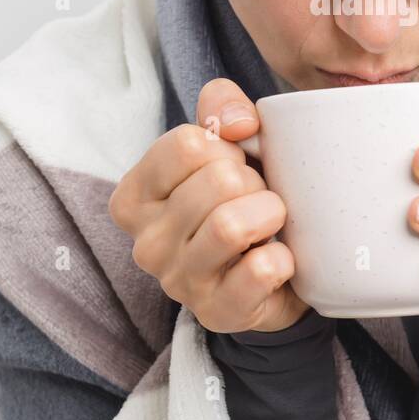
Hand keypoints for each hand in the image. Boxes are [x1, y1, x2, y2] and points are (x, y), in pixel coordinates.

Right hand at [108, 78, 306, 332]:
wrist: (272, 272)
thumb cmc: (240, 199)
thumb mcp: (227, 143)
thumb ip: (221, 107)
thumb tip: (239, 123)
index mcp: (135, 196)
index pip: (186, 144)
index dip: (226, 147)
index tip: (233, 166)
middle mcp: (145, 243)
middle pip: (217, 181)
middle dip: (254, 181)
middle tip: (256, 198)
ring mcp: (179, 282)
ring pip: (231, 226)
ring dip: (270, 214)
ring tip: (270, 223)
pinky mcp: (218, 312)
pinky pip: (260, 271)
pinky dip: (283, 258)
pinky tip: (278, 260)